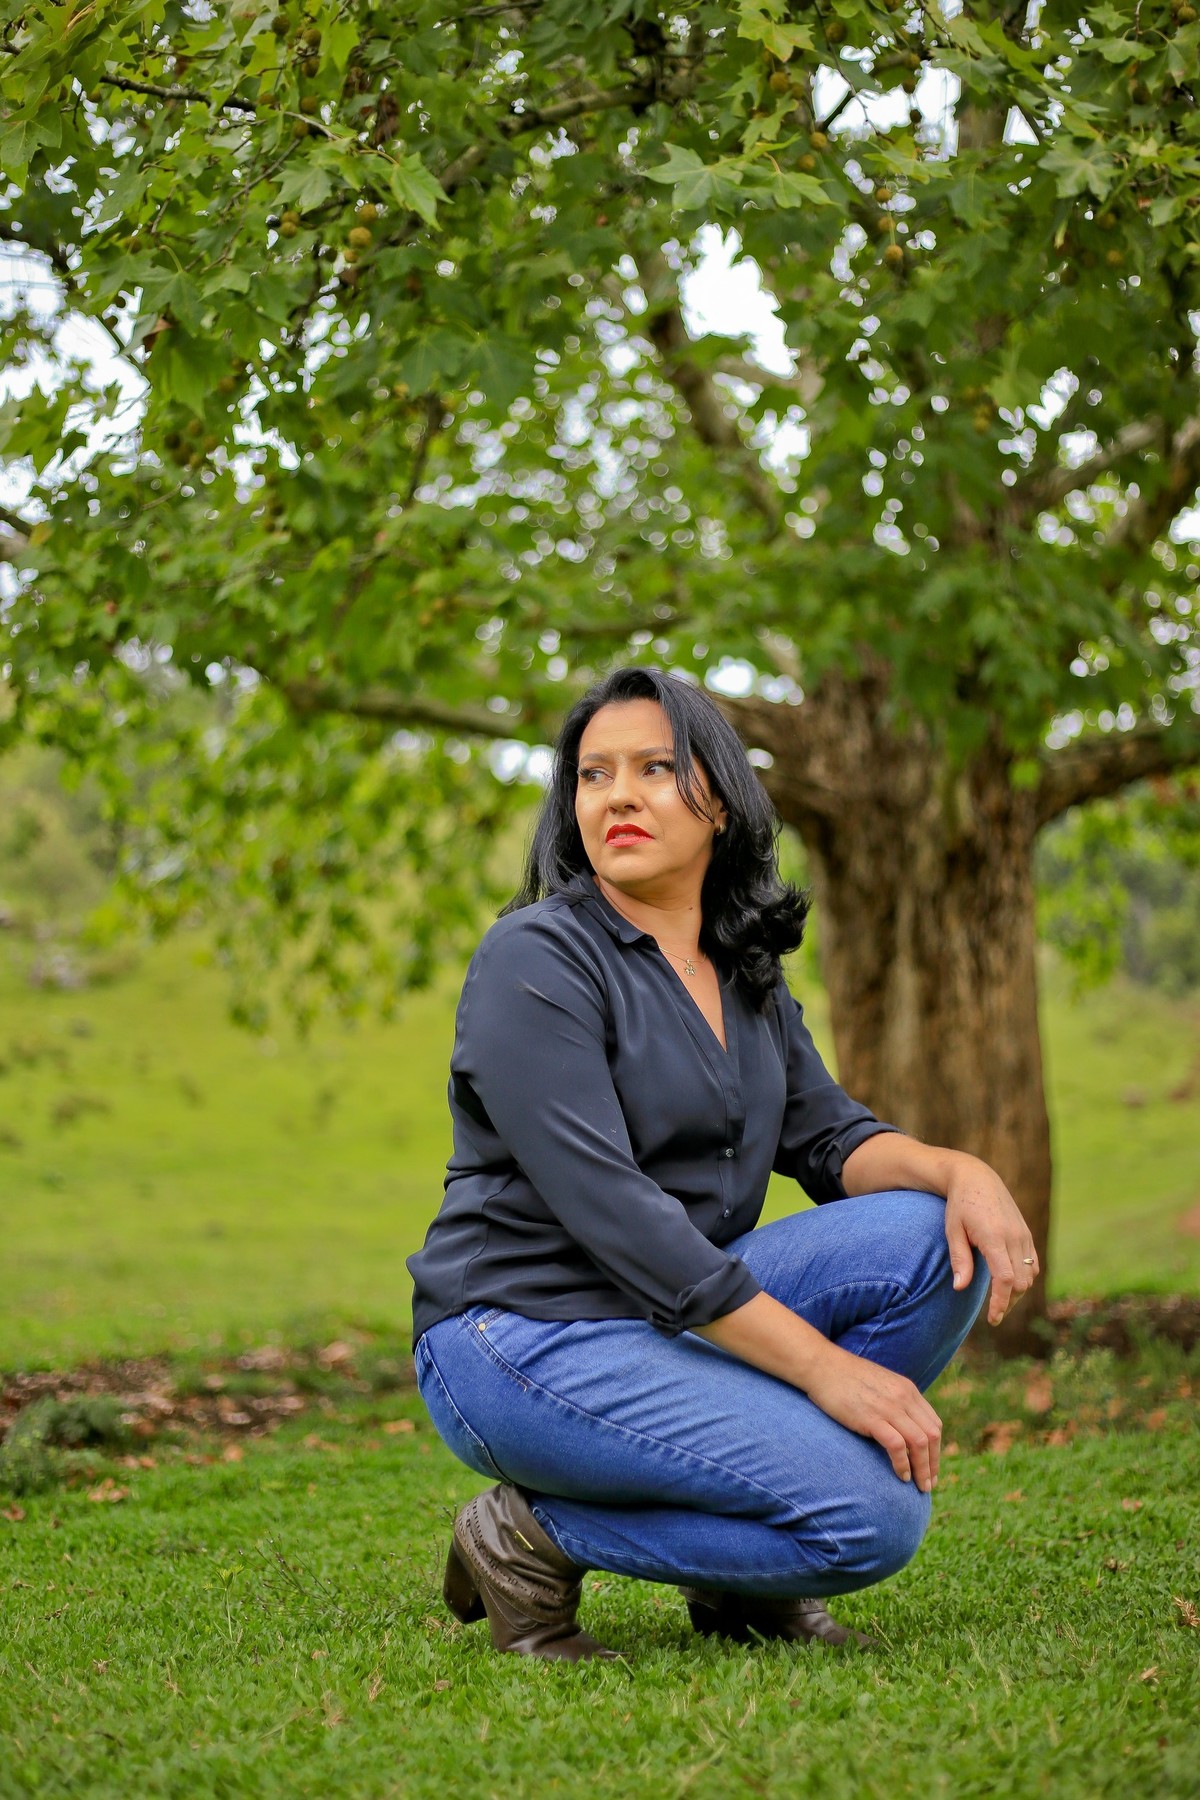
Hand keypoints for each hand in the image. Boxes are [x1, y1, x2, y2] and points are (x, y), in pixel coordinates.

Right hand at [803, 1341, 941, 1490]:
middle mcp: (903, 1397)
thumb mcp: (879, 1384)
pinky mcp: (871, 1417)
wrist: (821, 1365)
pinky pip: (897, 1446)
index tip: (930, 1468)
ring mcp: (888, 1407)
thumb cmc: (845, 1377)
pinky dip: (903, 1464)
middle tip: (928, 1484)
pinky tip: (901, 1476)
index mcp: (907, 1390)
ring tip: (919, 1487)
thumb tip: (900, 1425)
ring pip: (919, 1443)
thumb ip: (894, 1401)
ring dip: (922, 1469)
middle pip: (931, 1436)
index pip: (933, 1424)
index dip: (936, 1450)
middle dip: (933, 1464)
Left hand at [942, 1153, 1038, 1325]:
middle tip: (994, 1314)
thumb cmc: (959, 1205)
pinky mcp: (1027, 1234)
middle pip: (1020, 1282)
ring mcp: (1023, 1235)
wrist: (977, 1178)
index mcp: (994, 1236)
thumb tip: (960, 1288)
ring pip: (1030, 1275)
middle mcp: (1014, 1236)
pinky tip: (1010, 1283)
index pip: (1005, 1278)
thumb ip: (959, 1259)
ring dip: (1017, 1292)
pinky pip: (1033, 1263)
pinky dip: (1025, 1278)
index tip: (993, 1319)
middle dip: (1009, 1302)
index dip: (1001, 1302)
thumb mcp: (953, 1230)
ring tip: (1000, 1300)